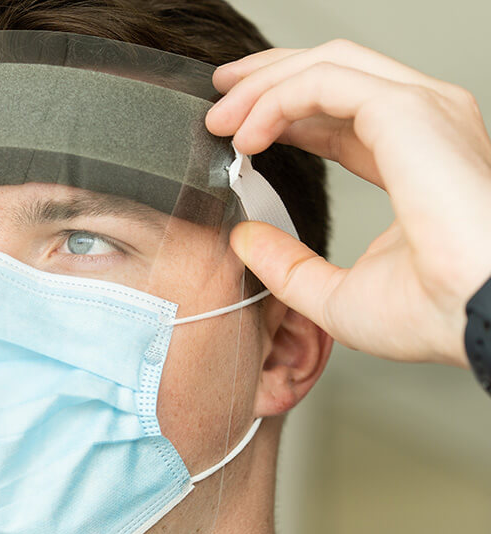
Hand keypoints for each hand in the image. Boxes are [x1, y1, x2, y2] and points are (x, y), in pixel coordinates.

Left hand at [205, 38, 490, 367]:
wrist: (477, 319)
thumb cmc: (436, 314)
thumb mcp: (337, 295)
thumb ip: (288, 264)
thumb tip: (244, 239)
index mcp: (416, 159)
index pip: (343, 112)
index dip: (285, 111)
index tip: (236, 129)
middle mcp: (426, 124)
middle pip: (334, 71)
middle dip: (268, 80)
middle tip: (218, 102)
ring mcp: (423, 111)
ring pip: (328, 64)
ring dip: (264, 85)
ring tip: (220, 118)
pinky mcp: (409, 111)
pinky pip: (325, 81)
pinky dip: (276, 99)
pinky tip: (246, 135)